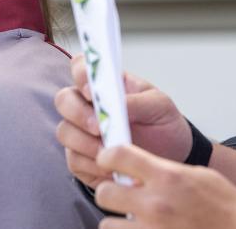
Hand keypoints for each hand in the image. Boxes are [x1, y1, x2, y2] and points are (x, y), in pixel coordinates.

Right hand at [54, 55, 191, 187]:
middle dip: (77, 113)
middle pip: (63, 100)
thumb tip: (117, 105)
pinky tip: (110, 169)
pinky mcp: (81, 158)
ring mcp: (80, 132)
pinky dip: (91, 165)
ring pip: (64, 132)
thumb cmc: (161, 123)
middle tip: (98, 128)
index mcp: (103, 84)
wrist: (172, 157)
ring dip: (84, 143)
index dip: (79, 75)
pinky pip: (74, 160)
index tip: (92, 92)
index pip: (80, 67)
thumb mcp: (159, 105)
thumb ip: (137, 101)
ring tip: (109, 152)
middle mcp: (85, 105)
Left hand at [94, 145, 235, 228]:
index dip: (107, 156)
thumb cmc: (224, 204)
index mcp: (166, 178)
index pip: (117, 156)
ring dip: (116, 222)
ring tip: (131, 220)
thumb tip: (133, 171)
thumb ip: (160, 171)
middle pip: (103, 193)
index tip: (108, 161)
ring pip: (107, 225)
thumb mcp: (192, 174)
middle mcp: (155, 204)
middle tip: (120, 196)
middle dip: (109, 193)